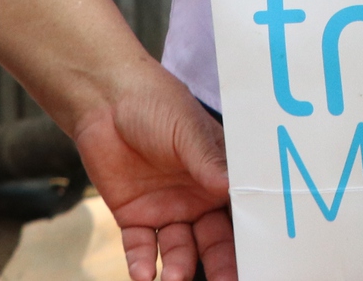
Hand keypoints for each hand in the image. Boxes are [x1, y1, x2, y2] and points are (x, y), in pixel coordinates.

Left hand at [63, 62, 235, 280]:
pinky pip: (141, 247)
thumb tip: (232, 187)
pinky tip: (143, 274)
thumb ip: (207, 161)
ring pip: (179, 250)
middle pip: (214, 242)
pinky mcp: (134, 216)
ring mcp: (166, 210)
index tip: (258, 258)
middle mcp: (197, 199)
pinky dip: (142, 263)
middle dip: (221, 265)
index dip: (248, 237)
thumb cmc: (155, 104)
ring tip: (174, 278)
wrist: (105, 99)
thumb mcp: (186, 130)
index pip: (239, 214)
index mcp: (219, 176)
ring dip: (179, 267)